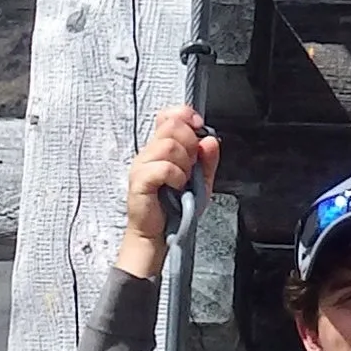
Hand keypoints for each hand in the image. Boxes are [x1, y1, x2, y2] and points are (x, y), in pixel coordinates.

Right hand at [119, 107, 218, 278]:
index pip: (169, 116)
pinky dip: (176, 176)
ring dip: (184, 162)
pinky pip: (163, 167)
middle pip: (172, 126)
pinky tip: (176, 187)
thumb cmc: (175, 208)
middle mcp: (149, 152)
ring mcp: (142, 165)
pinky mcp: (139, 180)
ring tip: (183, 179)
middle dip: (191, 142)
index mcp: (162, 147)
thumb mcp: (201, 182)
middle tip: (192, 164)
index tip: (198, 128)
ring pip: (169, 145)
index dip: (186, 116)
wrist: (158, 234)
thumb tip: (211, 140)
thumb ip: (208, 161)